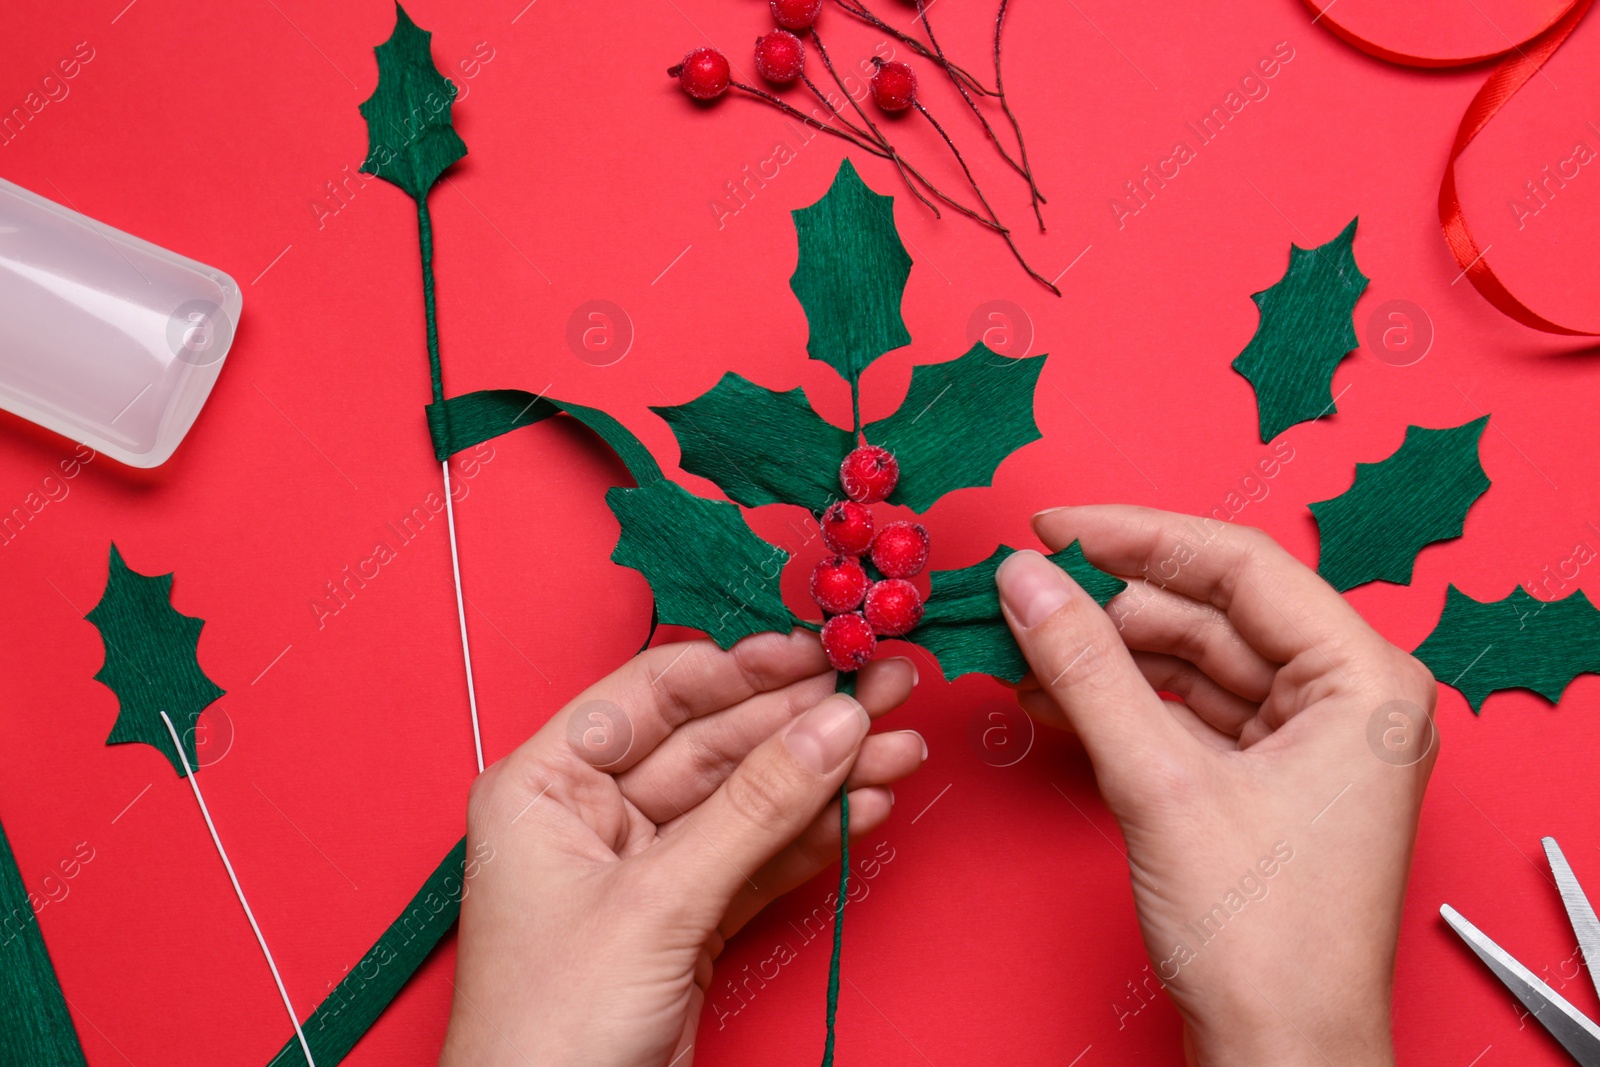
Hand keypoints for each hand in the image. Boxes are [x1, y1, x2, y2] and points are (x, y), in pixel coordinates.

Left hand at [439, 631, 924, 1066]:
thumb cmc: (548, 1031)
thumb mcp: (657, 903)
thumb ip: (753, 809)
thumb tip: (832, 727)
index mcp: (546, 783)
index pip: (657, 692)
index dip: (745, 668)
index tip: (821, 652)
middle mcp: (593, 814)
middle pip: (716, 743)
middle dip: (804, 721)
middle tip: (885, 691)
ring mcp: (645, 868)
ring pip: (749, 800)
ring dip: (825, 776)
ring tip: (899, 748)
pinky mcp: (686, 919)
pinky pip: (760, 857)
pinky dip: (815, 835)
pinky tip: (865, 807)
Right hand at [996, 506, 1436, 1066]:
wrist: (1281, 1056)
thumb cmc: (1266, 940)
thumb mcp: (1161, 783)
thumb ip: (1087, 668)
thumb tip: (1028, 581)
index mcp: (1363, 679)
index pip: (1241, 564)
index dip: (1137, 537)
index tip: (1052, 528)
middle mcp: (1345, 697)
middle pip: (1210, 611)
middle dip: (1107, 606)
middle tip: (1019, 595)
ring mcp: (1306, 740)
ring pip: (1189, 660)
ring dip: (1102, 656)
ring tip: (1018, 647)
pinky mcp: (1266, 778)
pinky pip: (1182, 712)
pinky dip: (1117, 702)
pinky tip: (1048, 694)